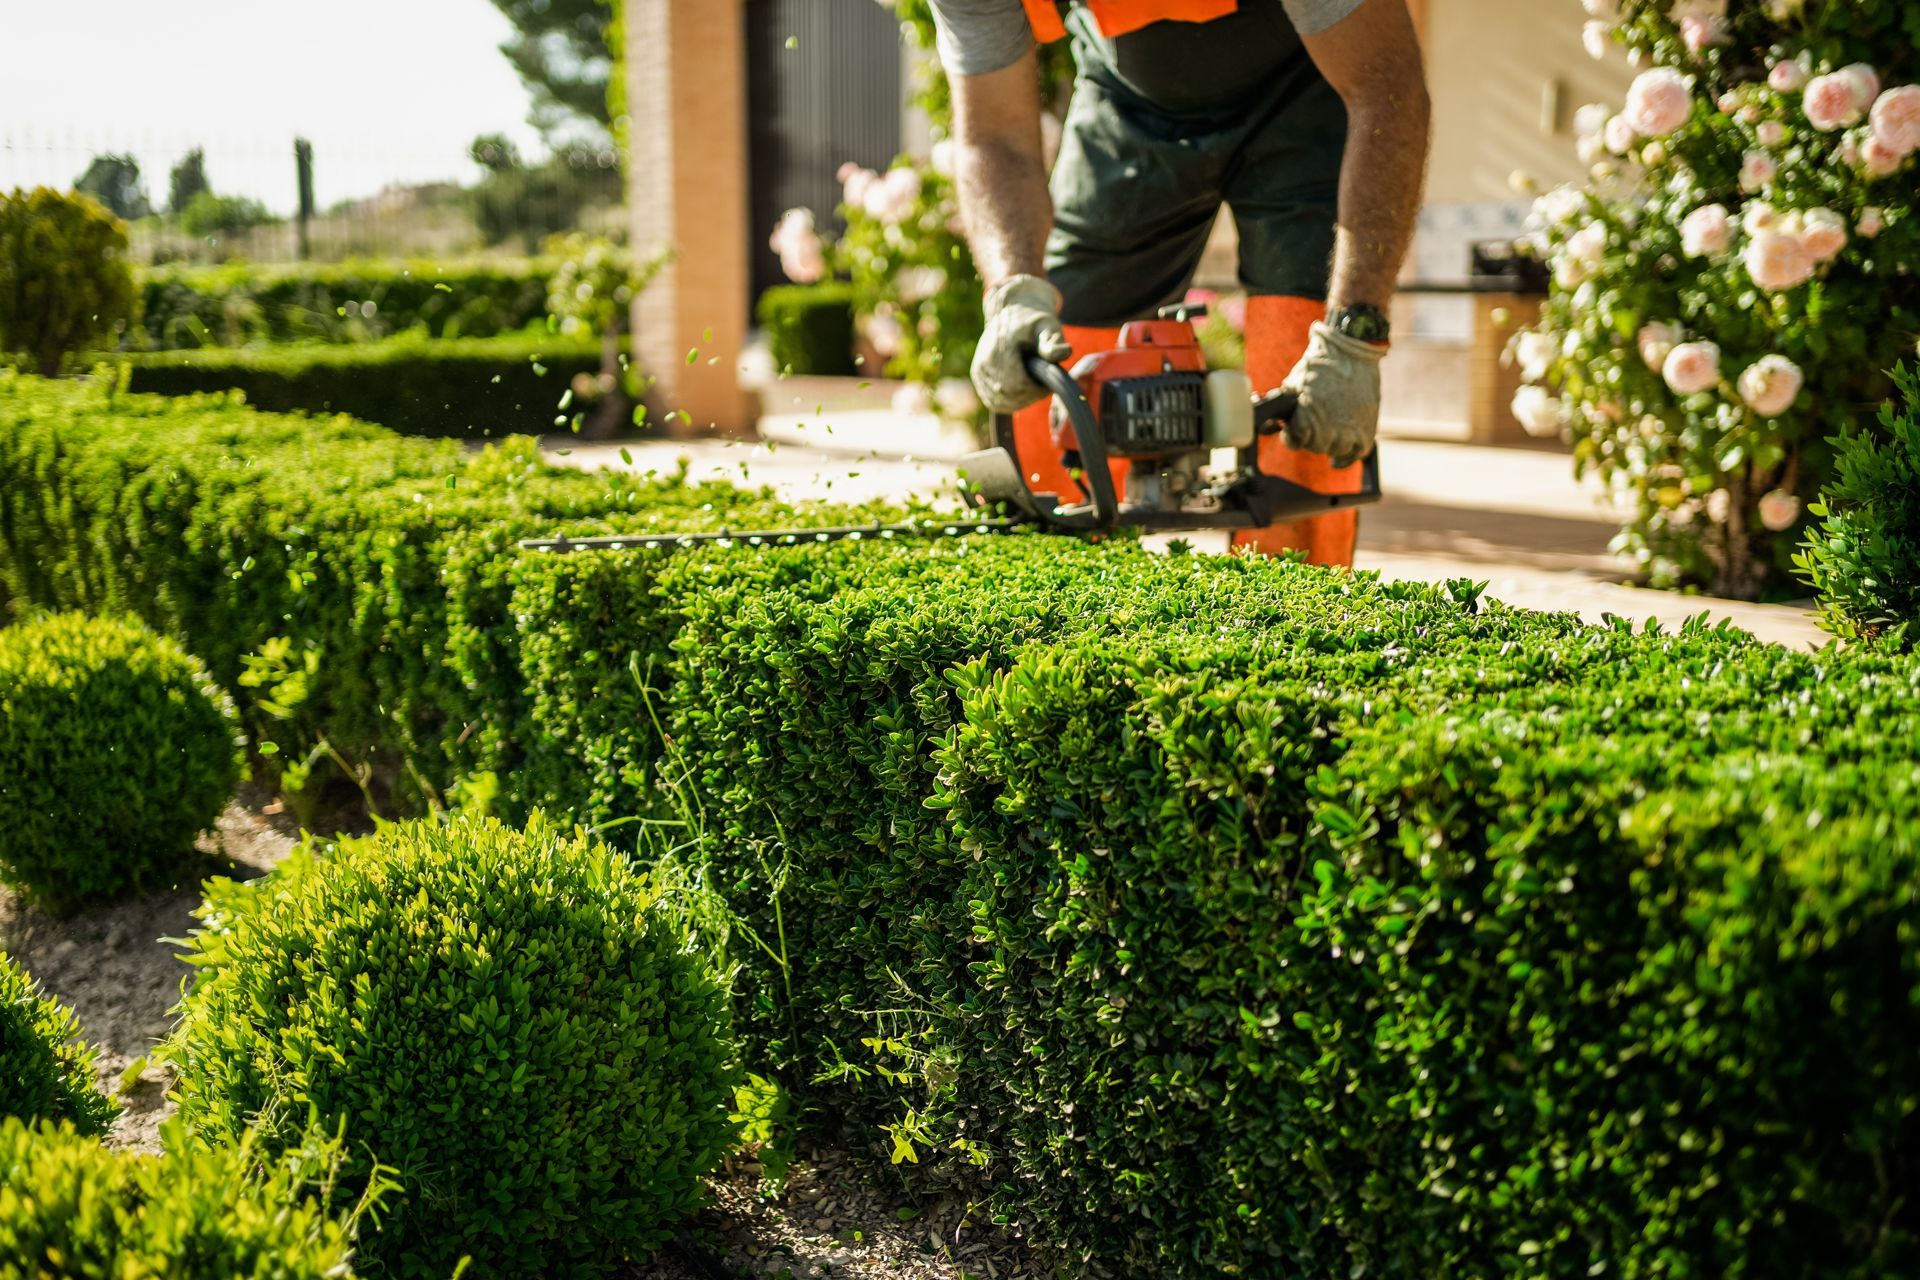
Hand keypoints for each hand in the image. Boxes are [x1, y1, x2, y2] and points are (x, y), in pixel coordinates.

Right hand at [971, 274, 1072, 413]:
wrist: (1012, 312)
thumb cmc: (1034, 321)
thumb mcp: (1047, 326)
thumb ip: (1053, 341)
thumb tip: (1064, 352)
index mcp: (999, 350)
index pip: (1016, 386)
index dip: (1035, 391)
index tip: (1048, 384)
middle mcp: (984, 362)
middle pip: (1008, 397)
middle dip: (1030, 396)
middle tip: (1043, 385)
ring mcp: (979, 371)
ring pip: (1000, 402)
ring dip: (1021, 400)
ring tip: (1034, 385)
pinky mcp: (978, 377)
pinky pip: (994, 401)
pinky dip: (1010, 401)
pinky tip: (1023, 390)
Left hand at [1282, 321, 1385, 469]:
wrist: (1352, 351)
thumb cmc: (1318, 366)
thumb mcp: (1293, 384)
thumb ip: (1280, 409)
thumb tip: (1266, 429)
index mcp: (1309, 415)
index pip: (1296, 440)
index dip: (1291, 436)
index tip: (1291, 429)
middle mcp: (1330, 426)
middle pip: (1316, 446)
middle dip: (1310, 437)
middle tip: (1312, 424)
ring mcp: (1350, 428)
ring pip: (1335, 450)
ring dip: (1329, 443)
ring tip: (1327, 429)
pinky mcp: (1367, 427)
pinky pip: (1356, 453)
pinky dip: (1346, 457)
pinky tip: (1335, 459)